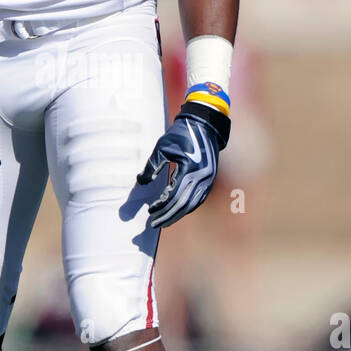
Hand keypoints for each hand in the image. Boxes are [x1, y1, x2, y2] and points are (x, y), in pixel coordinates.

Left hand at [137, 101, 229, 228]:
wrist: (204, 125)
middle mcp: (202, 177)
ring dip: (177, 215)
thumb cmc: (181, 134)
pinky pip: (198, 199)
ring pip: (192, 204)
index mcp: (190, 169)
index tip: (149, 211)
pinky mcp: (209, 180)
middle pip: (183, 204)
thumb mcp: (162, 147)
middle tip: (154, 224)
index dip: (161, 205)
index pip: (173, 195)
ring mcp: (208, 180)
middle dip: (168, 216)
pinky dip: (187, 207)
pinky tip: (177, 211)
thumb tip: (141, 182)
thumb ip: (152, 166)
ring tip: (164, 221)